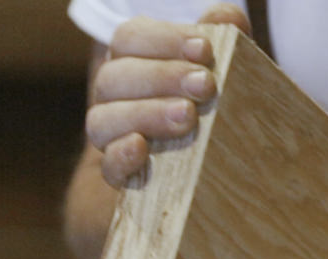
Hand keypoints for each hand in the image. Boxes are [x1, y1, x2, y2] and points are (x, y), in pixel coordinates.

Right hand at [87, 4, 250, 185]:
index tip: (204, 50)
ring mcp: (110, 134)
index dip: (164, 41)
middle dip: (162, 78)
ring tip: (187, 117)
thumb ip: (223, 33)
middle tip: (204, 86)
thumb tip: (224, 17)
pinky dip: (121, 156)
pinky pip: (107, 165)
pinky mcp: (119, 172)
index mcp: (132, 58)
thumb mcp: (222, 63)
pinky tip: (142, 148)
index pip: (129, 38)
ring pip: (102, 120)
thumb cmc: (213, 98)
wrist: (216, 158)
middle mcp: (112, 94)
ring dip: (146, 114)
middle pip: (114, 77)